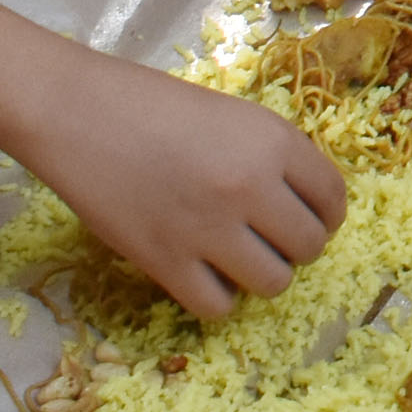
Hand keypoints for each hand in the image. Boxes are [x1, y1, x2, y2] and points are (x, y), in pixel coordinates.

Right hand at [16, 52, 344, 321]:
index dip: (325, 214)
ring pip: (273, 282)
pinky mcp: (166, 263)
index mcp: (274, 141)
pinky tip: (202, 273)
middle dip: (294, 246)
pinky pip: (218, 306)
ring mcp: (210, 229)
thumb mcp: (232, 116)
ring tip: (236, 257)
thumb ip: (272, 157)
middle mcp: (251, 186)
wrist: (79, 113)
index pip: (333, 198)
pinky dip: (217, 296)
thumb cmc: (154, 105)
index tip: (307, 218)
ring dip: (260, 274)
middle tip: (267, 237)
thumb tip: (303, 207)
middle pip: (309, 246)